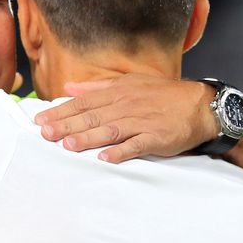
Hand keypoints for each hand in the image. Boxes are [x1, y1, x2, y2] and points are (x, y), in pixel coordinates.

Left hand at [34, 73, 218, 162]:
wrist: (201, 105)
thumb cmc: (164, 95)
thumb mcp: (131, 83)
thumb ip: (98, 87)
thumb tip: (70, 87)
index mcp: (118, 92)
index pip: (83, 102)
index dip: (61, 111)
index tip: (40, 120)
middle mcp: (127, 105)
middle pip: (91, 116)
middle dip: (66, 125)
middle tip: (45, 134)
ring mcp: (142, 121)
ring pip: (109, 130)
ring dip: (87, 138)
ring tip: (67, 145)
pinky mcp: (156, 137)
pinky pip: (135, 145)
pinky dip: (120, 152)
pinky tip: (105, 159)